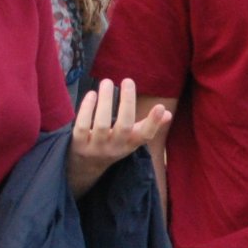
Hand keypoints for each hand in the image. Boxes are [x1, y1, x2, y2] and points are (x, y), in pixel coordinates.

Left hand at [68, 77, 172, 194]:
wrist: (86, 167)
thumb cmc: (113, 145)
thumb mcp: (131, 138)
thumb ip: (148, 125)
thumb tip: (168, 113)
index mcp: (130, 145)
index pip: (145, 136)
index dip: (154, 123)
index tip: (160, 106)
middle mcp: (115, 148)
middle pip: (124, 127)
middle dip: (127, 103)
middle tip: (128, 80)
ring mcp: (96, 148)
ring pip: (102, 125)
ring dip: (105, 102)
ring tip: (107, 82)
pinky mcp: (79, 145)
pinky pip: (83, 126)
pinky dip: (87, 109)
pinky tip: (91, 94)